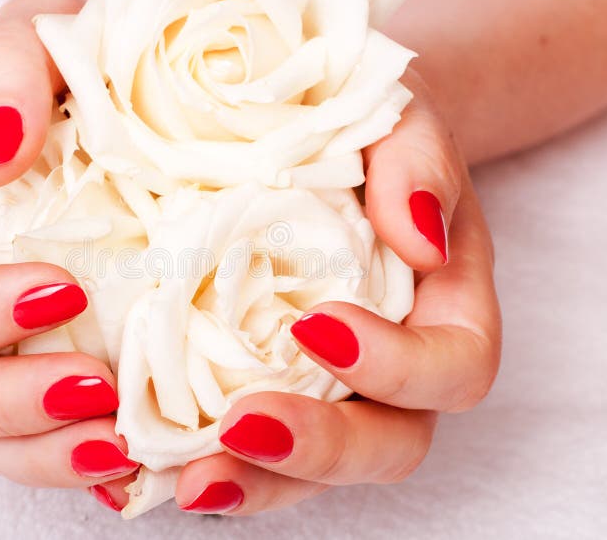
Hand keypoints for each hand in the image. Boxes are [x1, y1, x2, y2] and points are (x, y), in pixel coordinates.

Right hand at [0, 0, 139, 489]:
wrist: (122, 85)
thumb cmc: (71, 62)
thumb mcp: (37, 41)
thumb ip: (2, 78)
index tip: (61, 293)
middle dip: (2, 402)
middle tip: (97, 392)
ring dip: (43, 451)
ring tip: (123, 441)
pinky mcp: (44, 365)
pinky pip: (37, 437)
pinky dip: (76, 458)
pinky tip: (134, 458)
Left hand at [143, 71, 501, 515]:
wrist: (325, 139)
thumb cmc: (370, 131)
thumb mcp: (402, 125)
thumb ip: (422, 166)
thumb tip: (419, 238)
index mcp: (447, 308)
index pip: (454, 367)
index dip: (399, 368)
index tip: (316, 327)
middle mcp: (398, 367)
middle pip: (390, 443)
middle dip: (320, 448)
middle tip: (244, 427)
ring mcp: (334, 388)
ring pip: (316, 469)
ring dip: (258, 481)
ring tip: (190, 479)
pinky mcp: (273, 388)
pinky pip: (256, 448)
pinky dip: (211, 460)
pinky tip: (152, 460)